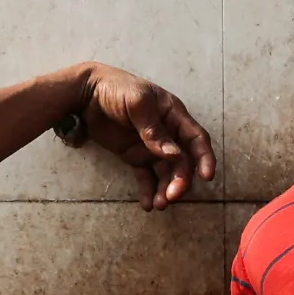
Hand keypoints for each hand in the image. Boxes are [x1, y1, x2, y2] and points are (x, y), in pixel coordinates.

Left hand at [75, 64, 215, 209]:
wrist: (86, 93)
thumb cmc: (117, 89)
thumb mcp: (137, 103)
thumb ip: (154, 130)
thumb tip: (173, 155)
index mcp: (174, 115)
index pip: (196, 138)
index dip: (204, 157)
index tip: (207, 176)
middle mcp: (168, 133)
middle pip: (182, 161)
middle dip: (180, 180)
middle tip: (171, 197)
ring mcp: (151, 147)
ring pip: (166, 173)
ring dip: (165, 189)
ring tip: (159, 205)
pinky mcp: (135, 156)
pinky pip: (146, 177)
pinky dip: (148, 191)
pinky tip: (147, 204)